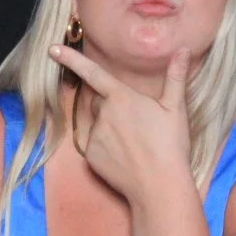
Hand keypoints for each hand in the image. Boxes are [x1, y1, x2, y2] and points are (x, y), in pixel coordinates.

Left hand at [47, 44, 191, 200]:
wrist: (159, 187)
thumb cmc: (170, 145)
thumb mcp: (175, 108)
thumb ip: (175, 77)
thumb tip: (183, 50)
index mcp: (121, 98)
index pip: (92, 73)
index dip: (71, 59)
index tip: (52, 49)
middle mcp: (102, 114)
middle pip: (101, 103)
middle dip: (113, 107)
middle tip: (138, 124)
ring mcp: (94, 136)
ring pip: (98, 125)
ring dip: (111, 128)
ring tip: (136, 144)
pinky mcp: (90, 157)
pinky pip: (95, 145)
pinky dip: (107, 148)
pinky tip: (126, 157)